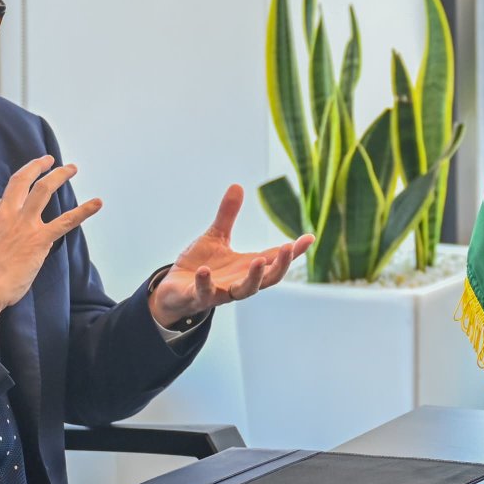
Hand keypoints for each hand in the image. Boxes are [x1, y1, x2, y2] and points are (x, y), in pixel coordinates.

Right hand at [0, 156, 101, 337]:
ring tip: (71, 168)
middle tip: (48, 160)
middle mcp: (6, 214)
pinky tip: (97, 203)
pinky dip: (84, 211)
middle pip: (21, 180)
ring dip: (59, 176)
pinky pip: (66, 220)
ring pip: (43, 189)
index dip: (17, 195)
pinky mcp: (40, 238)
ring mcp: (25, 224)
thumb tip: (5, 227)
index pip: (7, 197)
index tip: (23, 197)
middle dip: (36, 166)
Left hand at [148, 185, 315, 327]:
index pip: (275, 259)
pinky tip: (204, 270)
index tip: (309, 237)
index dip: (294, 251)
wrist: (173, 290)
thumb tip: (237, 185)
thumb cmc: (199, 265)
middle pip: (269, 279)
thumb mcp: (215, 237)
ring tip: (259, 260)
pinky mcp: (198, 297)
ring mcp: (221, 292)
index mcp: (246, 267)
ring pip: (244, 291)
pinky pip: (204, 293)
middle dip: (281, 265)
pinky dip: (205, 283)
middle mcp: (239, 281)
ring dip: (253, 277)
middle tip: (289, 247)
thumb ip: (227, 216)